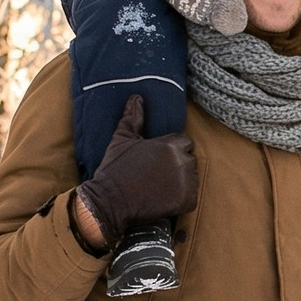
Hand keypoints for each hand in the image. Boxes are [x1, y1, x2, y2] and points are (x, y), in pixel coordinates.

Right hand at [72, 96, 199, 249]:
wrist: (109, 202)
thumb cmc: (114, 169)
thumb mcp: (121, 139)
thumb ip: (133, 118)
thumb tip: (136, 98)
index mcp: (170, 145)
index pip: (184, 142)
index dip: (172, 151)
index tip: (158, 161)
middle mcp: (182, 161)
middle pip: (189, 160)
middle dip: (177, 166)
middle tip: (157, 176)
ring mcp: (187, 182)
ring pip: (191, 178)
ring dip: (180, 182)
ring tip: (159, 188)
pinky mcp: (187, 201)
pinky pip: (191, 198)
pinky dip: (180, 200)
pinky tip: (163, 200)